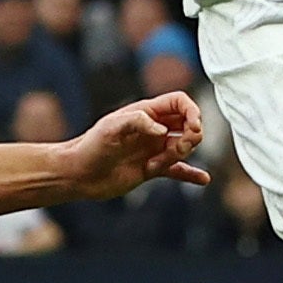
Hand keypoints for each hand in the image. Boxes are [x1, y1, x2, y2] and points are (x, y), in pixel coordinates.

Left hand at [56, 93, 211, 197]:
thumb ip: (138, 122)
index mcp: (146, 112)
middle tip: (176, 149)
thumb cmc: (91, 146)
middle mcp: (154, 128)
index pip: (180, 102)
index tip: (193, 127)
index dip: (192, 111)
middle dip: (190, 137)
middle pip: (188, 124)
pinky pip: (178, 170)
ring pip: (185, 147)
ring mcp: (154, 148)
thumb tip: (163, 131)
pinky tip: (203, 179)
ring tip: (155, 166)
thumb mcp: (111, 128)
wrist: (79, 174)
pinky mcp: (153, 168)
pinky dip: (191, 174)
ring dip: (179, 157)